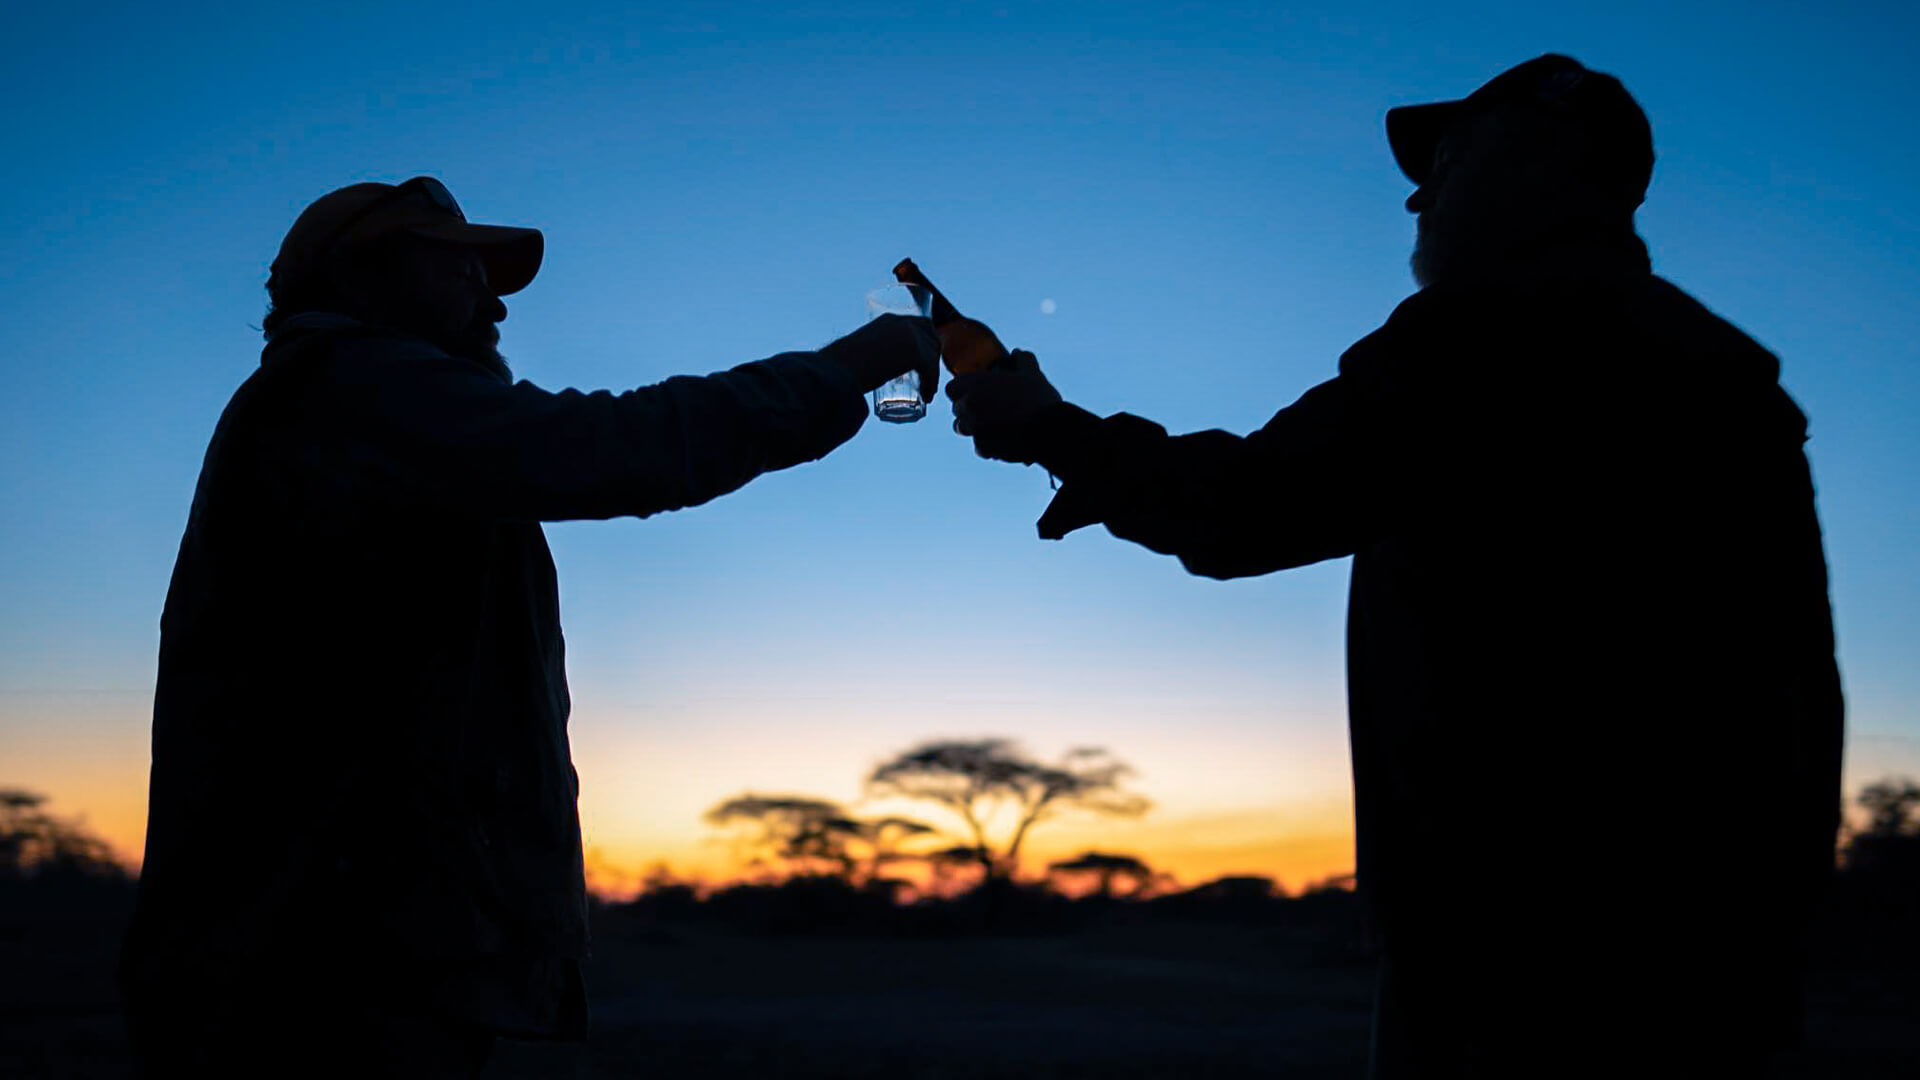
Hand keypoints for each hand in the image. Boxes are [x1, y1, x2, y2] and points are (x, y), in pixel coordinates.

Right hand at [823, 314, 941, 401]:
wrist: (839, 368)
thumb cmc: (842, 364)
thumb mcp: (861, 352)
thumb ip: (870, 356)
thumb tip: (866, 371)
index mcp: (889, 319)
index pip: (917, 323)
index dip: (925, 339)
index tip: (924, 357)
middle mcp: (902, 323)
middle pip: (930, 334)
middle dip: (934, 353)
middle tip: (929, 374)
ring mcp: (911, 336)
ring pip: (932, 354)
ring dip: (933, 372)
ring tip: (927, 391)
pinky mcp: (916, 354)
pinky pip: (930, 370)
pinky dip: (930, 384)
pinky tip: (926, 397)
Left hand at [946, 349, 1062, 462]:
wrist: (1048, 429)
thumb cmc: (1038, 398)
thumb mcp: (1032, 373)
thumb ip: (1022, 360)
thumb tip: (1017, 353)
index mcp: (975, 384)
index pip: (951, 388)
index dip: (961, 390)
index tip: (972, 392)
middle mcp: (969, 406)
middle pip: (957, 409)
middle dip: (967, 409)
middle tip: (985, 409)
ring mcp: (974, 428)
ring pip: (963, 429)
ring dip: (974, 427)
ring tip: (991, 426)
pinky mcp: (984, 447)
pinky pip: (979, 447)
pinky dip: (988, 445)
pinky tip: (1001, 441)